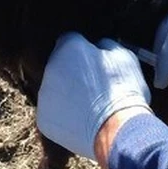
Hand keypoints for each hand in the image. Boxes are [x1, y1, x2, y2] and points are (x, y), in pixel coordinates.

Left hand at [37, 34, 152, 160]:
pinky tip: (82, 121)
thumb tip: (100, 46)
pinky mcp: (43, 118)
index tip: (96, 63)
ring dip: (68, 95)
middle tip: (94, 88)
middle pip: (60, 66)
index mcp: (69, 47)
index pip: (71, 40)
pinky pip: (53, 113)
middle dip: (74, 73)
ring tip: (90, 107)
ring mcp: (44, 94)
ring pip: (55, 90)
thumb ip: (106, 45)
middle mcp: (50, 68)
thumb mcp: (124, 57)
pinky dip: (64, 117)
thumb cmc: (124, 90)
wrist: (116, 128)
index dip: (85, 51)